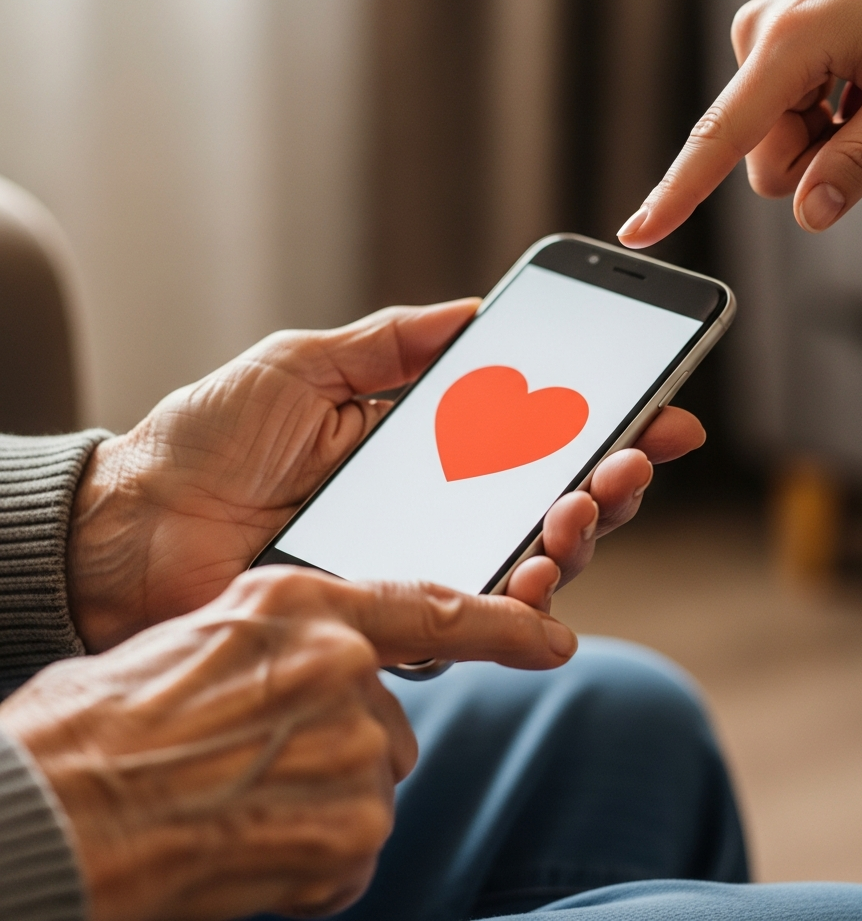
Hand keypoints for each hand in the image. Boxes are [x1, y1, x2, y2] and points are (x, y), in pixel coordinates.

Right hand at [0, 566, 574, 920]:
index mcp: (298, 607)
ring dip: (323, 806)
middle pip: (388, 718)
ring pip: (373, 783)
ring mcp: (351, 744)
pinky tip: (248, 852)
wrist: (48, 817)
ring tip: (238, 809)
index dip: (501, 625)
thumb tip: (308, 672)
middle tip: (257, 768)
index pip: (427, 609)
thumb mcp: (195, 640)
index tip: (553, 638)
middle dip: (343, 747)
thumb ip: (277, 646)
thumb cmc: (99, 726)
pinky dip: (315, 861)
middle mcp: (339, 664)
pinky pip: (355, 849)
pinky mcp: (350, 827)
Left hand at [69, 302, 704, 650]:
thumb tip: (477, 308)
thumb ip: (392, 340)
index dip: (602, 425)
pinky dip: (520, 600)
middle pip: (551, 501)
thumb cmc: (210, 436)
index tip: (663, 408)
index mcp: (424, 443)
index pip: (533, 436)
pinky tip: (541, 573)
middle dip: (611, 481)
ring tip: (588, 502)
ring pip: (530, 562)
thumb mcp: (306, 363)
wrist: (135, 518)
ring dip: (579, 535)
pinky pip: (472, 615)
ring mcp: (420, 563)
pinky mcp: (392, 614)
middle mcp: (438, 507)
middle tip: (631, 457)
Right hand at [616, 0, 861, 245]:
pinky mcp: (770, 40)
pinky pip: (781, 116)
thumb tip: (810, 214)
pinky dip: (824, 115)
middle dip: (816, 159)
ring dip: (826, 137)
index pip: (719, 138)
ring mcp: (760, 35)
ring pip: (772, 144)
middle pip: (760, 159)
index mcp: (789, 42)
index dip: (677, 194)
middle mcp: (758, 35)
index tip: (637, 233)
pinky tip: (858, 81)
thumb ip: (861, 159)